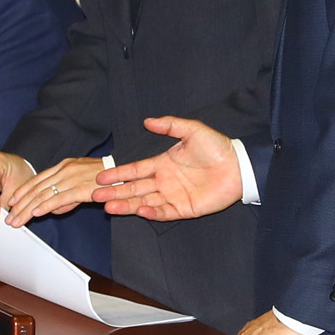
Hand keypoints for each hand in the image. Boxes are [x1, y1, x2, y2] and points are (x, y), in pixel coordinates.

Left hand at [4, 156, 106, 227]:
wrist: (122, 172)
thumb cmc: (103, 177)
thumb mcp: (80, 180)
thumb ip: (66, 194)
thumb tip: (52, 209)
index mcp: (62, 166)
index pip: (37, 180)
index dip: (22, 191)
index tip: (11, 201)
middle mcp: (64, 171)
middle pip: (36, 189)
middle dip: (20, 204)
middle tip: (9, 217)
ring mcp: (71, 179)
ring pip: (43, 195)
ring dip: (27, 209)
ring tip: (17, 220)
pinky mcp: (80, 188)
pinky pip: (59, 198)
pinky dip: (45, 207)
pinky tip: (35, 214)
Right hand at [92, 117, 241, 221]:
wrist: (239, 166)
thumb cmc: (217, 147)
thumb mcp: (192, 130)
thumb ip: (170, 126)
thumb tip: (147, 121)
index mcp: (162, 163)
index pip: (134, 170)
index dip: (118, 173)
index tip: (100, 177)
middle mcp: (164, 181)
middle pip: (134, 188)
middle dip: (114, 192)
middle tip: (95, 195)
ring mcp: (173, 196)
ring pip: (144, 202)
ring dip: (127, 204)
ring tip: (109, 206)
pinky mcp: (184, 209)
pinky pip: (164, 212)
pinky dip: (151, 212)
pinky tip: (139, 210)